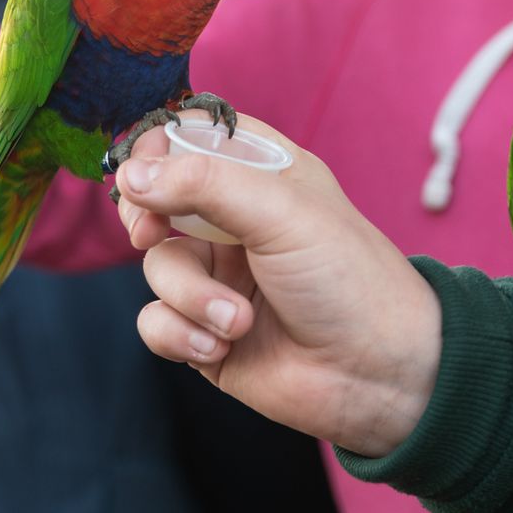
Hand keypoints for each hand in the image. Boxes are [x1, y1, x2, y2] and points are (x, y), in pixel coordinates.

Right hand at [115, 114, 442, 456]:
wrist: (380, 377)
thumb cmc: (348, 280)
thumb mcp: (281, 212)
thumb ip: (203, 183)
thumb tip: (132, 174)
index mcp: (263, 175)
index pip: (192, 135)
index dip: (160, 146)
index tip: (143, 169)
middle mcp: (236, 221)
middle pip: (156, 197)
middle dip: (147, 217)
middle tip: (149, 232)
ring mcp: (220, 277)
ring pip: (157, 266)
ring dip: (190, 296)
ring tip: (236, 320)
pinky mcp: (206, 331)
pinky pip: (157, 321)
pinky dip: (181, 335)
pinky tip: (220, 348)